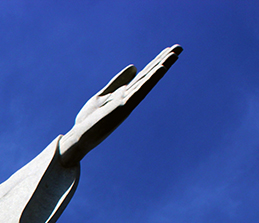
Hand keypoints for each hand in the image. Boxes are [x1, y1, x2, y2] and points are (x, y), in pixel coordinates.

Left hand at [59, 45, 181, 165]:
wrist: (79, 139)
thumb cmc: (89, 120)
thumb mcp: (103, 96)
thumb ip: (117, 82)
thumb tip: (134, 66)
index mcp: (125, 93)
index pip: (144, 75)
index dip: (156, 61)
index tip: (169, 49)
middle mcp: (129, 97)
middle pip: (149, 76)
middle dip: (163, 61)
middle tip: (179, 47)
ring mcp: (127, 102)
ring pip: (147, 81)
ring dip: (161, 67)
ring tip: (175, 54)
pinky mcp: (122, 108)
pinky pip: (139, 91)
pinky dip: (150, 80)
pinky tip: (160, 69)